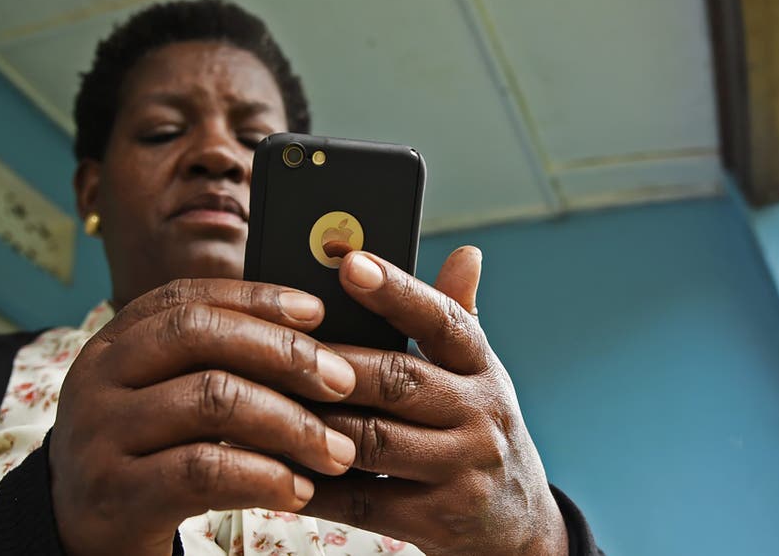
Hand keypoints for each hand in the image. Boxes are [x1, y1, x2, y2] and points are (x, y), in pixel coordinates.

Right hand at [49, 279, 358, 555]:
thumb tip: (309, 331)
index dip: (256, 297)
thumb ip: (214, 361)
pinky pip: (205, 470)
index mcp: (114, 344)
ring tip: (337, 451)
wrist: (81, 540)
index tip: (317, 312)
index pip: (187, 297)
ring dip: (291, 424)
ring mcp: (100, 436)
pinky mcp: (116, 495)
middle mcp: (97, 379)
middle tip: (344, 382)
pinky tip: (299, 490)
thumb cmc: (144, 460)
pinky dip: (265, 477)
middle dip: (283, 353)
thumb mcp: (161, 398)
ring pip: (211, 400)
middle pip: (199, 335)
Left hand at [303, 247, 568, 555]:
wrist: (521, 526)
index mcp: (481, 367)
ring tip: (257, 402)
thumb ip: (456, 316)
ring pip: (371, 439)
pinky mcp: (439, 520)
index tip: (349, 262)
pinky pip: (364, 500)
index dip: (396, 290)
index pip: (443, 319)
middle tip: (273, 343)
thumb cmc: (474, 430)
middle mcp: (480, 414)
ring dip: (310, 422)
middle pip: (396, 379)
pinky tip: (275, 468)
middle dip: (331, 363)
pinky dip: (316, 484)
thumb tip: (465, 252)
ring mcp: (462, 470)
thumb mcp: (476, 374)